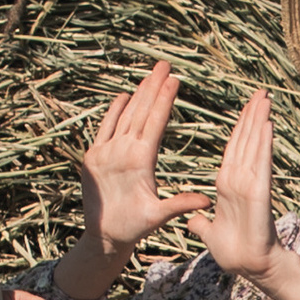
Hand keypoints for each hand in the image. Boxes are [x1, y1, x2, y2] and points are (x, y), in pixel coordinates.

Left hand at [79, 59, 209, 254]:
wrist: (102, 235)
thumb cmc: (134, 226)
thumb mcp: (159, 216)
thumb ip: (180, 204)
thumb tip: (206, 200)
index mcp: (139, 161)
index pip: (155, 122)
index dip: (165, 99)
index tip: (174, 79)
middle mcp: (120, 151)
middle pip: (140, 111)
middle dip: (153, 86)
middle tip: (164, 64)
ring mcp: (104, 151)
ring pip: (124, 115)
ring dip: (138, 93)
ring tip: (150, 74)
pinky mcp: (93, 155)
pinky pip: (105, 126)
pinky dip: (115, 110)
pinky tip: (125, 95)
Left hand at [188, 89, 279, 280]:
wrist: (248, 268)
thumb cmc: (233, 252)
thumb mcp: (209, 233)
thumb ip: (201, 223)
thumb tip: (192, 218)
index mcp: (227, 186)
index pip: (233, 150)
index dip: (239, 128)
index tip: (245, 108)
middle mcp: (241, 180)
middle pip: (246, 141)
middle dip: (253, 116)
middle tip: (261, 92)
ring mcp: (252, 184)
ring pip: (255, 146)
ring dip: (260, 121)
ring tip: (266, 98)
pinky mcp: (259, 193)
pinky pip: (261, 164)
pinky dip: (263, 145)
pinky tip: (266, 125)